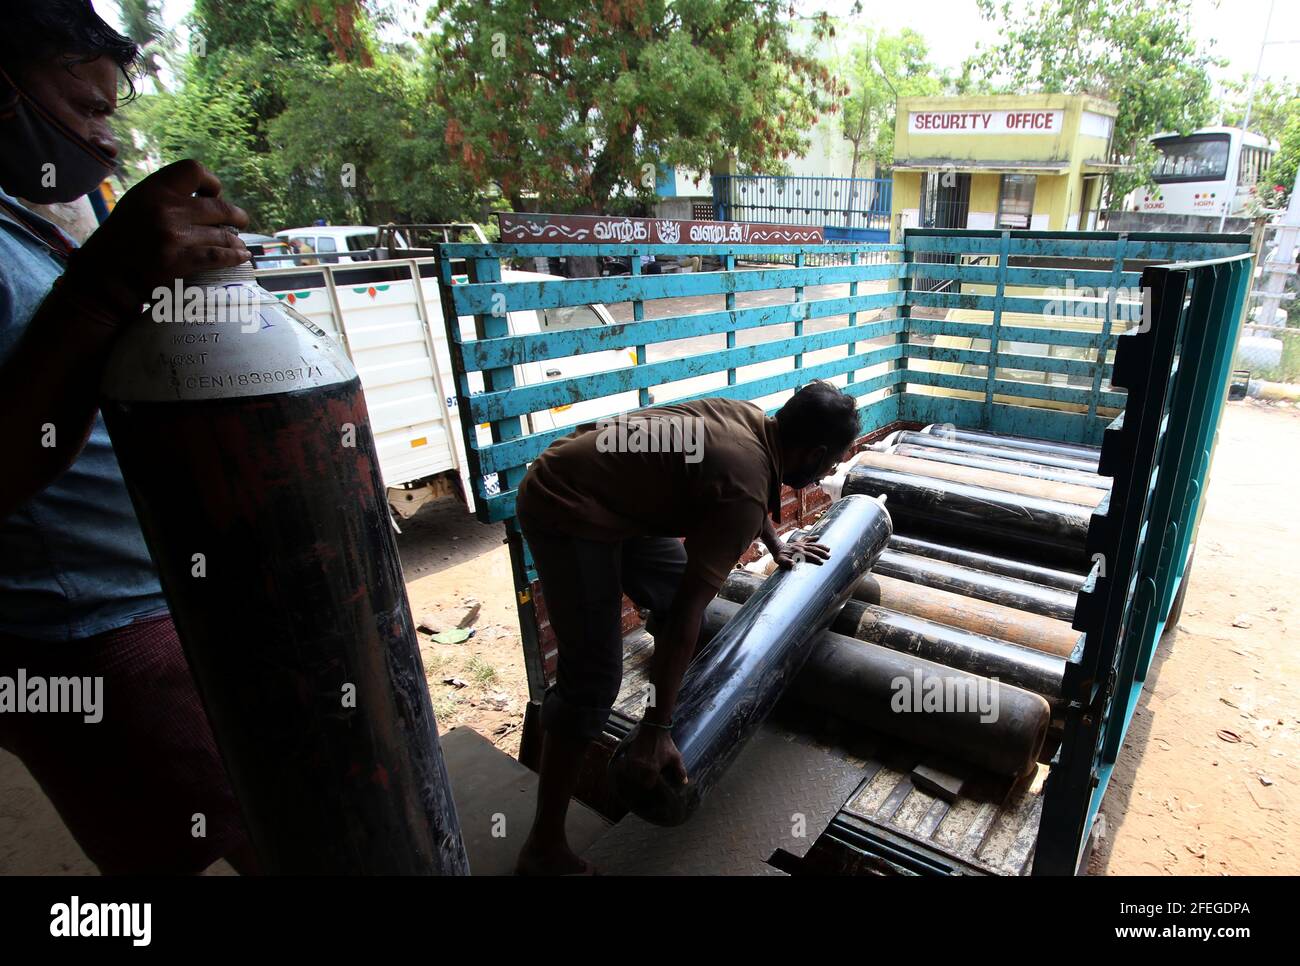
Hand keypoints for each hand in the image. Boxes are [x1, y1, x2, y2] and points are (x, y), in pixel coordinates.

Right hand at [63, 159, 250, 315]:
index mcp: (153, 189)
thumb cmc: (123, 238)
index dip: (211, 182)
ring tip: (238, 243)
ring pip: (221, 234)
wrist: (104, 274)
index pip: (193, 170)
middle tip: (241, 220)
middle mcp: (165, 208)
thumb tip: (208, 197)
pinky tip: (241, 256)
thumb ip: (168, 197)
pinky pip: (218, 256)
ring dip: (234, 240)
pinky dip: (234, 256)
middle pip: (217, 207)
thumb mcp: (139, 204)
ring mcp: (173, 236)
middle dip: (235, 215)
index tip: (215, 194)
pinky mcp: (180, 261)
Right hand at [625, 725, 687, 788]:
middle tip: (647, 776)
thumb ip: (680, 771)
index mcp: (652, 769)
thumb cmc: (665, 744)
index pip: (648, 785)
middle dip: (643, 779)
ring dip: (635, 774)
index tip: (653, 780)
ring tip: (640, 771)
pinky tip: (635, 765)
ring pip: (632, 774)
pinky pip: (627, 765)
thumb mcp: (675, 757)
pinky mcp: (629, 754)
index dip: (651, 783)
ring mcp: (633, 760)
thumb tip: (684, 783)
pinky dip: (629, 767)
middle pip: (639, 780)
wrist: (654, 728)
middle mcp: (641, 766)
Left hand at [774, 537, 830, 568]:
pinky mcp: (800, 542)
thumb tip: (793, 564)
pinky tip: (817, 537)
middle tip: (829, 556)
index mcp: (798, 553)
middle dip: (821, 552)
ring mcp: (801, 544)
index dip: (815, 558)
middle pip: (813, 549)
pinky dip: (812, 538)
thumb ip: (787, 562)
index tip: (821, 562)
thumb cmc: (779, 556)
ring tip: (828, 549)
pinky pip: (807, 539)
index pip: (809, 555)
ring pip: (813, 544)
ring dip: (820, 546)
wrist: (776, 548)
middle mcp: (801, 547)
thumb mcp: (781, 561)